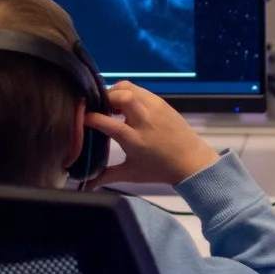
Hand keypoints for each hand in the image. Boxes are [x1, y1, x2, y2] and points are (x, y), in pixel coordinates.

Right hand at [86, 80, 219, 185]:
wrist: (192, 162)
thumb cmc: (160, 169)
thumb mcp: (131, 173)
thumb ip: (106, 176)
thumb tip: (85, 185)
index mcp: (134, 139)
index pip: (107, 122)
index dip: (90, 118)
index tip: (82, 119)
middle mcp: (144, 120)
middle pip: (120, 96)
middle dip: (105, 98)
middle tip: (100, 108)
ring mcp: (154, 108)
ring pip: (129, 88)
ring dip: (116, 92)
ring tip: (112, 106)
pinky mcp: (161, 103)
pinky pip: (140, 90)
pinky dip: (128, 93)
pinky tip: (126, 106)